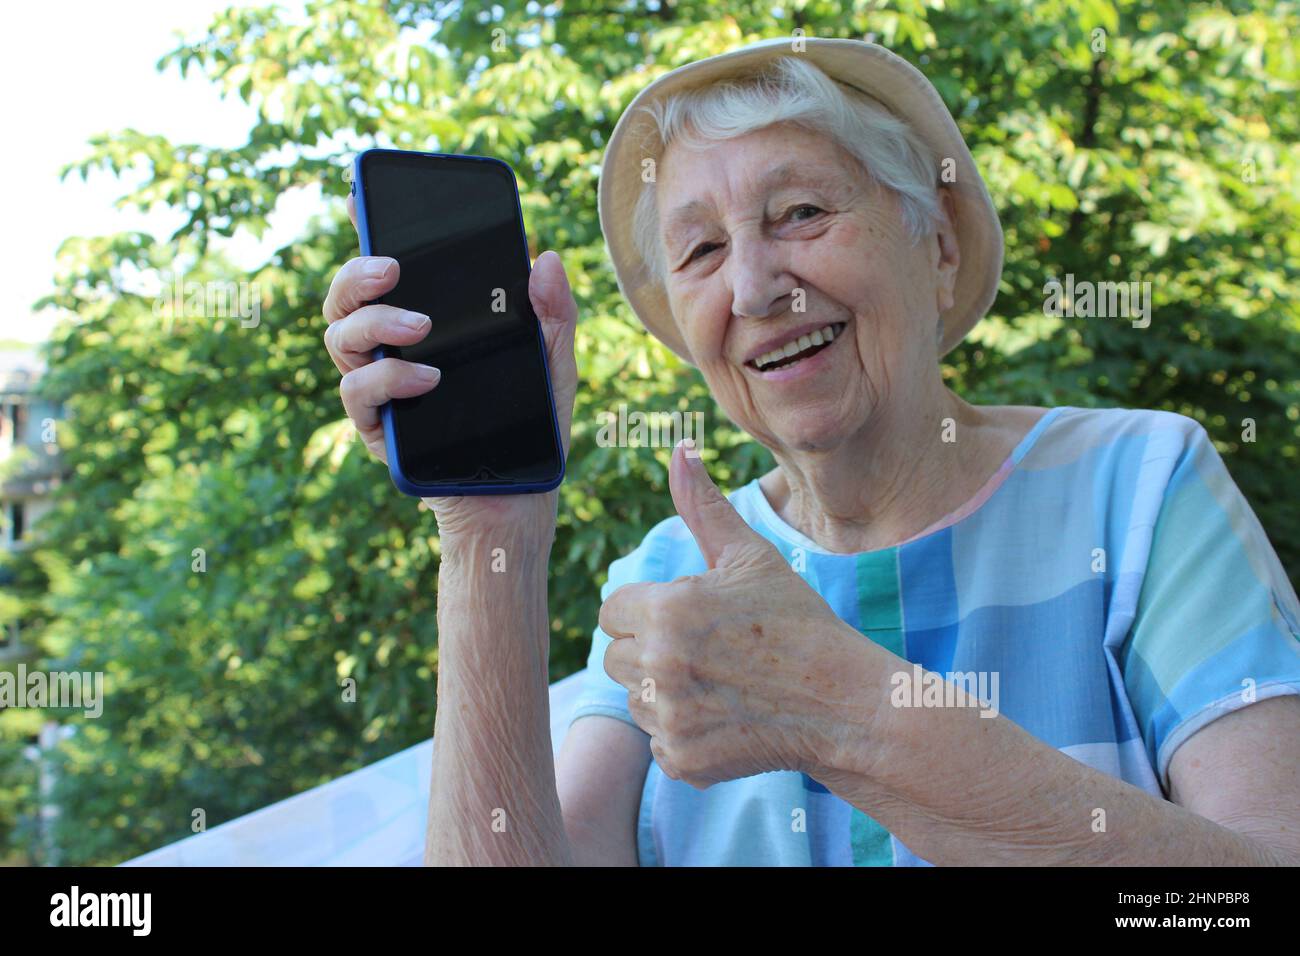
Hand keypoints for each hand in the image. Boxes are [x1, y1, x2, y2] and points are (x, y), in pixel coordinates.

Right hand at [322, 194, 577, 542]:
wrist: (519, 500)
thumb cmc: (532, 427)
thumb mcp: (554, 364)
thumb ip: (552, 312)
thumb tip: (544, 258)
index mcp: (430, 323)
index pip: (389, 271)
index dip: (368, 230)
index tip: (361, 198)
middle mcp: (393, 348)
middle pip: (346, 296)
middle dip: (358, 271)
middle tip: (393, 267)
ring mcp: (380, 387)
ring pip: (339, 336)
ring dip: (374, 321)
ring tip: (419, 326)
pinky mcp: (377, 429)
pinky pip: (356, 393)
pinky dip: (386, 378)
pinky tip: (424, 378)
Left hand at [598, 442, 874, 787]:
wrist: (844, 705)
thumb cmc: (797, 622)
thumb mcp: (752, 559)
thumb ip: (703, 508)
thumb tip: (678, 449)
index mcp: (668, 609)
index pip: (613, 611)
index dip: (648, 613)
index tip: (689, 620)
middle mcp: (660, 664)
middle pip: (617, 657)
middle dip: (652, 653)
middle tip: (710, 654)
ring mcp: (669, 718)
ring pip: (635, 701)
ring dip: (665, 695)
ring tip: (722, 685)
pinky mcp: (681, 761)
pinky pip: (658, 744)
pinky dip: (685, 736)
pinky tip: (727, 719)